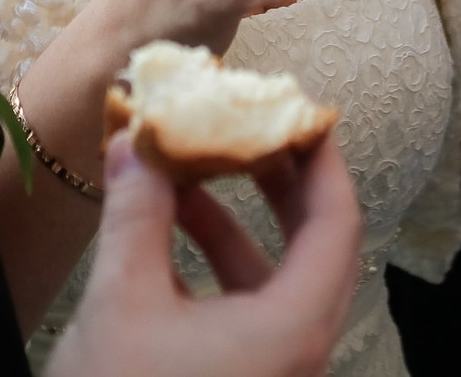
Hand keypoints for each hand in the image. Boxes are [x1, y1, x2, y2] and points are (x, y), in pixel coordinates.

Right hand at [46, 132, 361, 376]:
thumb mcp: (122, 300)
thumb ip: (137, 213)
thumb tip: (136, 140)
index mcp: (292, 328)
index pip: (338, 223)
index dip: (322, 160)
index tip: (300, 110)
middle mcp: (299, 353)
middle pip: (316, 248)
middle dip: (280, 184)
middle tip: (249, 130)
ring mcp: (274, 375)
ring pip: (277, 282)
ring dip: (238, 225)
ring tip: (189, 176)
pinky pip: (251, 313)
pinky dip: (220, 268)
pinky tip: (169, 238)